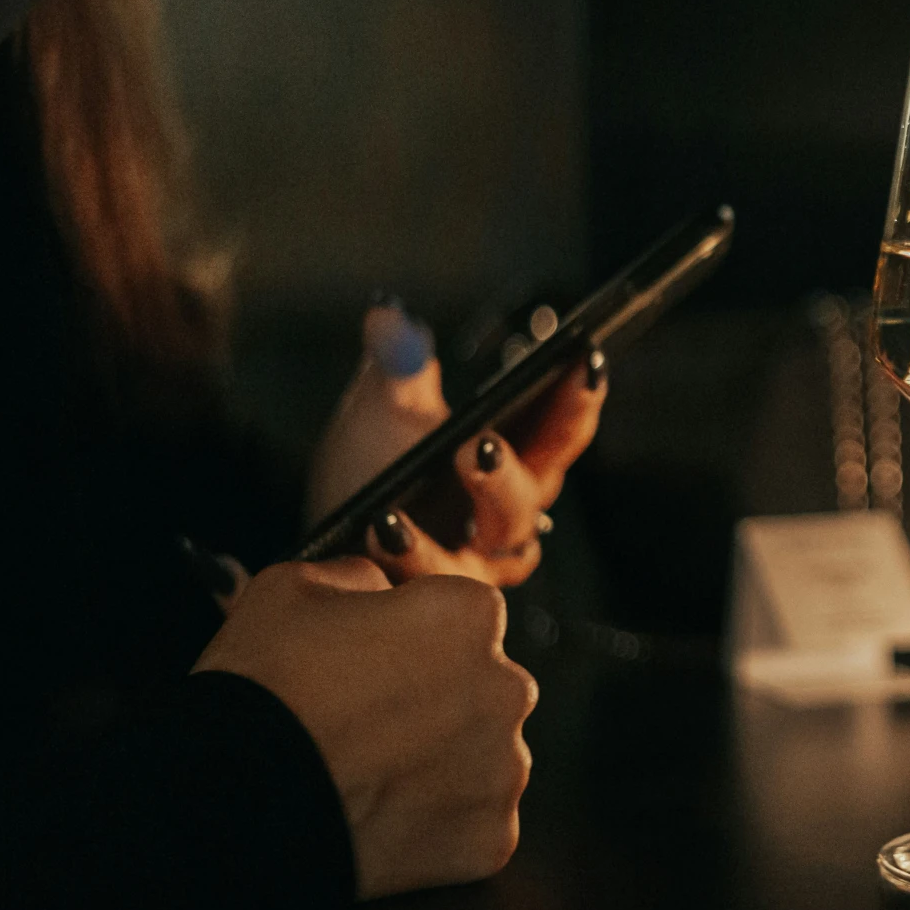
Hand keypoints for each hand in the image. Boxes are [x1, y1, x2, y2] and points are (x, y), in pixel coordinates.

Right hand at [192, 559, 535, 897]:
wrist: (231, 803)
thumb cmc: (260, 688)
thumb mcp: (293, 586)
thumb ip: (359, 576)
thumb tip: (380, 589)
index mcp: (470, 616)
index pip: (465, 614)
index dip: (416, 636)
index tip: (378, 660)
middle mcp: (506, 688)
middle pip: (484, 686)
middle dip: (439, 700)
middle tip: (369, 724)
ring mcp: (504, 768)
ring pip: (484, 755)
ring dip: (444, 762)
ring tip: (370, 775)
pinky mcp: (492, 836)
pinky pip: (475, 821)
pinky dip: (438, 823)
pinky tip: (382, 817)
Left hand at [307, 302, 607, 586]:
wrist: (326, 532)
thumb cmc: (371, 465)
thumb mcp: (382, 402)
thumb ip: (395, 360)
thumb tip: (388, 311)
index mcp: (514, 459)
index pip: (561, 430)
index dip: (578, 400)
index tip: (582, 360)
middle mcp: (506, 514)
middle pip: (536, 493)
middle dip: (512, 469)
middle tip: (480, 444)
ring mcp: (476, 560)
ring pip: (502, 545)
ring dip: (475, 508)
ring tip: (427, 484)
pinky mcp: (434, 597)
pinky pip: (436, 583)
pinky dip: (412, 555)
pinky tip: (382, 524)